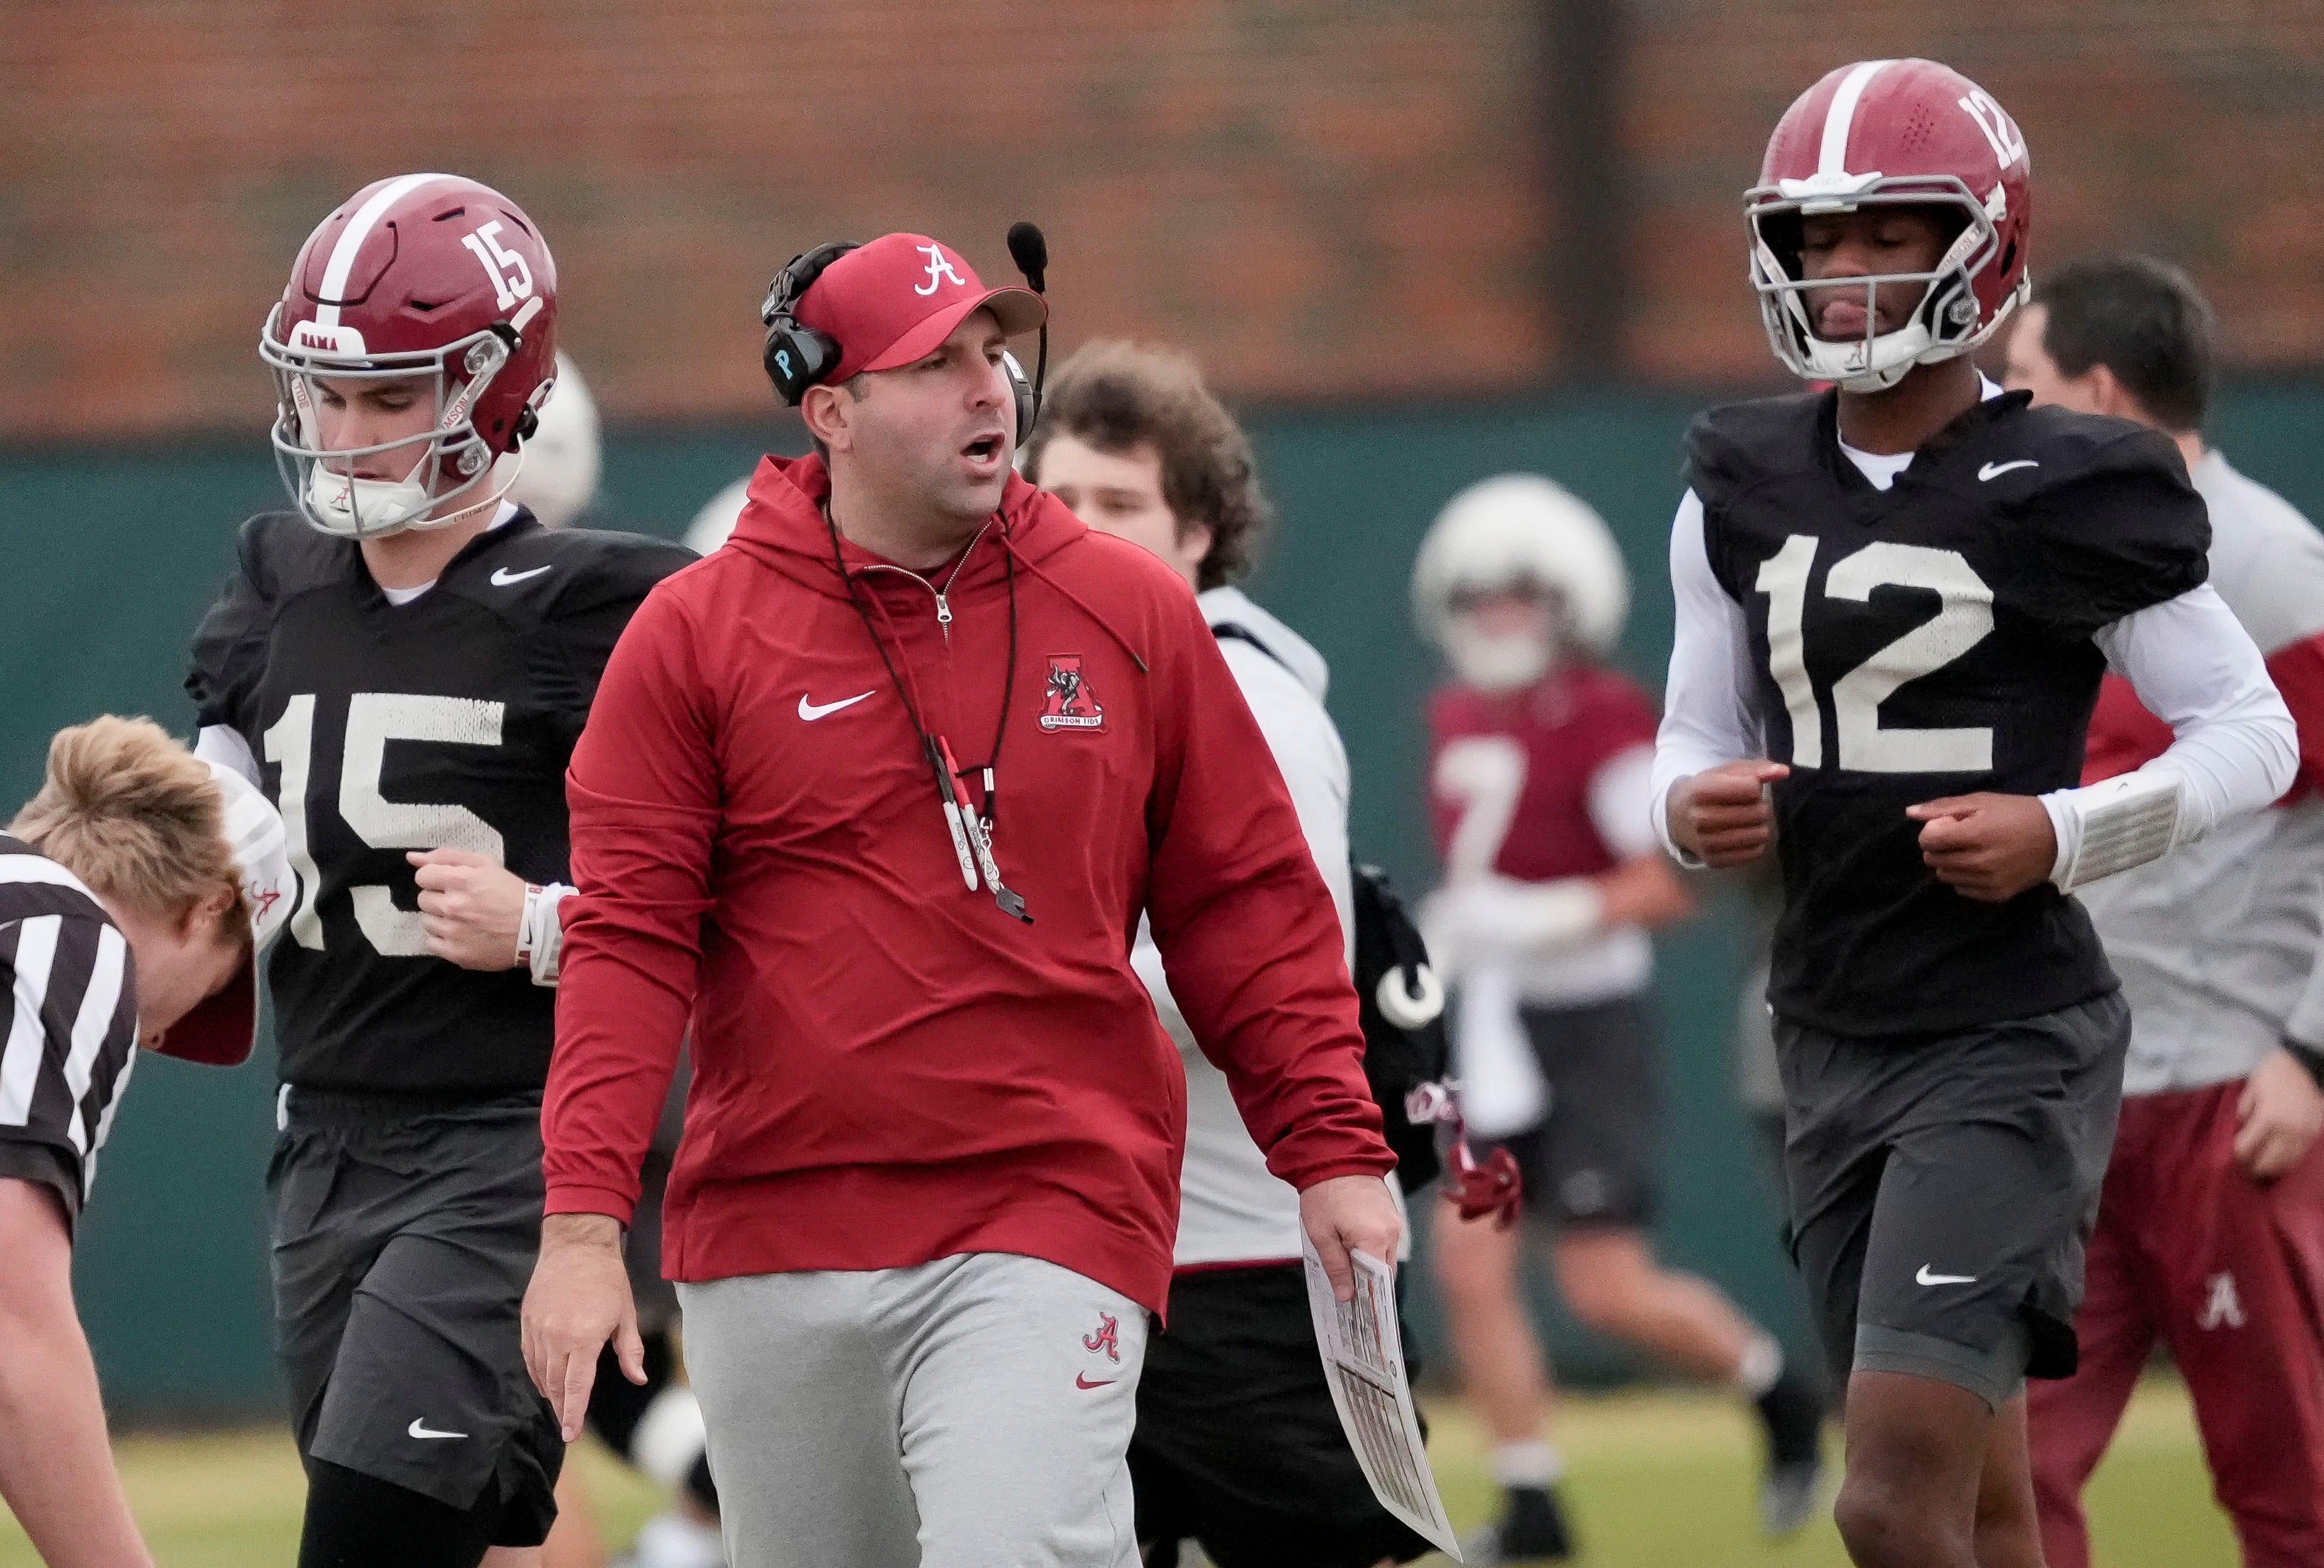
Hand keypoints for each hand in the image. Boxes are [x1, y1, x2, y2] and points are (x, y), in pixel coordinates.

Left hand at [408, 849, 525, 969]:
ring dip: (440, 919)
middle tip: (460, 902)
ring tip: (462, 920)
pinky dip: (443, 939)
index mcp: (461, 880)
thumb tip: (411, 858)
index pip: (422, 877)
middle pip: (423, 899)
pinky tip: (461, 935)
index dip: (435, 879)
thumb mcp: (485, 864)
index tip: (449, 884)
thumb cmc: (510, 892)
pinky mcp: (455, 953)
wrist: (535, 929)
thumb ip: (447, 857)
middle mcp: (453, 905)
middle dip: (439, 898)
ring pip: (425, 921)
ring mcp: (453, 931)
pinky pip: (431, 943)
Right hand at [521, 1213, 645, 1440]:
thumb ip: (630, 1351)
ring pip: (540, 1373)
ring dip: (549, 1392)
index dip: (573, 1414)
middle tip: (568, 1424)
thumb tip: (638, 1379)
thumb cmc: (608, 1279)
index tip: (571, 1436)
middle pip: (556, 1385)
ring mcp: (538, 1329)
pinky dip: (537, 1372)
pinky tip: (546, 1380)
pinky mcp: (528, 1320)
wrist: (577, 1245)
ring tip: (559, 1404)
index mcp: (584, 1338)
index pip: (576, 1387)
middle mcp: (557, 1336)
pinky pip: (529, 1356)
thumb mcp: (626, 1314)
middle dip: (562, 1407)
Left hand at [1300, 1173, 1402, 1302]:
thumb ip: (1336, 1267)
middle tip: (1347, 1290)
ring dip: (1370, 1264)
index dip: (1367, 1296)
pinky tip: (1354, 1246)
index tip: (1355, 1306)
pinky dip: (1373, 1248)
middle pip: (1385, 1271)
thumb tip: (1347, 1296)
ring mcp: (1393, 1221)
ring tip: (1347, 1266)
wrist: (1335, 1155)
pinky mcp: (1390, 1213)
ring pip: (1386, 1255)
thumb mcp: (1321, 1234)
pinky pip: (1385, 1240)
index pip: (1379, 1282)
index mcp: (1374, 1240)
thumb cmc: (1324, 1194)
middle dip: (1369, 1282)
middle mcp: (1391, 1233)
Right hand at [1667, 761, 1788, 866]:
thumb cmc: (1705, 790)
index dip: (1753, 786)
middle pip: (1758, 812)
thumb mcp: (1724, 773)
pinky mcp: (1714, 860)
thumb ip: (1756, 770)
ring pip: (1760, 833)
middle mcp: (1700, 819)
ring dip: (1758, 824)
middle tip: (1744, 805)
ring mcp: (1706, 843)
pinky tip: (1742, 834)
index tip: (1742, 788)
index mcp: (1700, 791)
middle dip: (1758, 806)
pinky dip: (1754, 842)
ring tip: (1744, 820)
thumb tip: (1784, 772)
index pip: (1751, 788)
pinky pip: (1755, 852)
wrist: (1674, 817)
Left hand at [1905, 793, 2056, 901]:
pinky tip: (1980, 866)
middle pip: (1933, 859)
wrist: (2059, 838)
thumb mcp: (1981, 802)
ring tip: (1971, 851)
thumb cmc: (2016, 814)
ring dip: (1950, 863)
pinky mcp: (1996, 894)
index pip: (1928, 840)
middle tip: (1961, 837)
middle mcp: (1980, 862)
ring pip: (1945, 876)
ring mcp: (1989, 881)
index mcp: (1976, 834)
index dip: (1932, 831)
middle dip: (1940, 846)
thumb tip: (1910, 813)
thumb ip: (1943, 808)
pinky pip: (1962, 889)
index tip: (1947, 825)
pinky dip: (1964, 878)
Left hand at [2235, 1048, 2323, 1182]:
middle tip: (2245, 1169)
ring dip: (2272, 1169)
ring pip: (2286, 1164)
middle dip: (2253, 1168)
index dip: (2237, 1156)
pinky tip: (2279, 1161)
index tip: (2231, 1159)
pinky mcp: (2315, 1134)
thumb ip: (2244, 1111)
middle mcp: (2288, 1131)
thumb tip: (2241, 1129)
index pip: (2247, 1148)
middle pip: (2268, 1162)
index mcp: (2268, 1118)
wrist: (2307, 1064)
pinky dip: (2288, 1162)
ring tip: (2260, 1168)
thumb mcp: (2252, 1088)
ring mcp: (2305, 1134)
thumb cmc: (2274, 1072)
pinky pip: (2300, 1156)